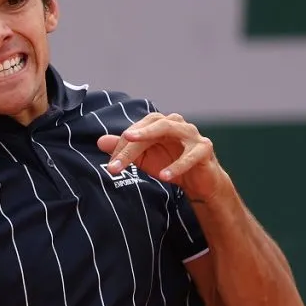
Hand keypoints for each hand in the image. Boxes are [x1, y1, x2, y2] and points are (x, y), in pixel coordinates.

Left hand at [97, 112, 229, 201]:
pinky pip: (191, 155)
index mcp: (159, 124)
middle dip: (134, 138)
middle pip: (153, 125)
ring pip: (172, 129)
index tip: (111, 165)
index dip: (122, 147)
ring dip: (153, 140)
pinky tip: (164, 176)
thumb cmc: (170, 164)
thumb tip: (100, 141)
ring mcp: (192, 134)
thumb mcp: (143, 158)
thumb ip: (125, 149)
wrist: (198, 181)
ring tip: (135, 156)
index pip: (137, 129)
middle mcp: (176, 124)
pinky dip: (177, 166)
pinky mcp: (205, 149)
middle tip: (118, 152)